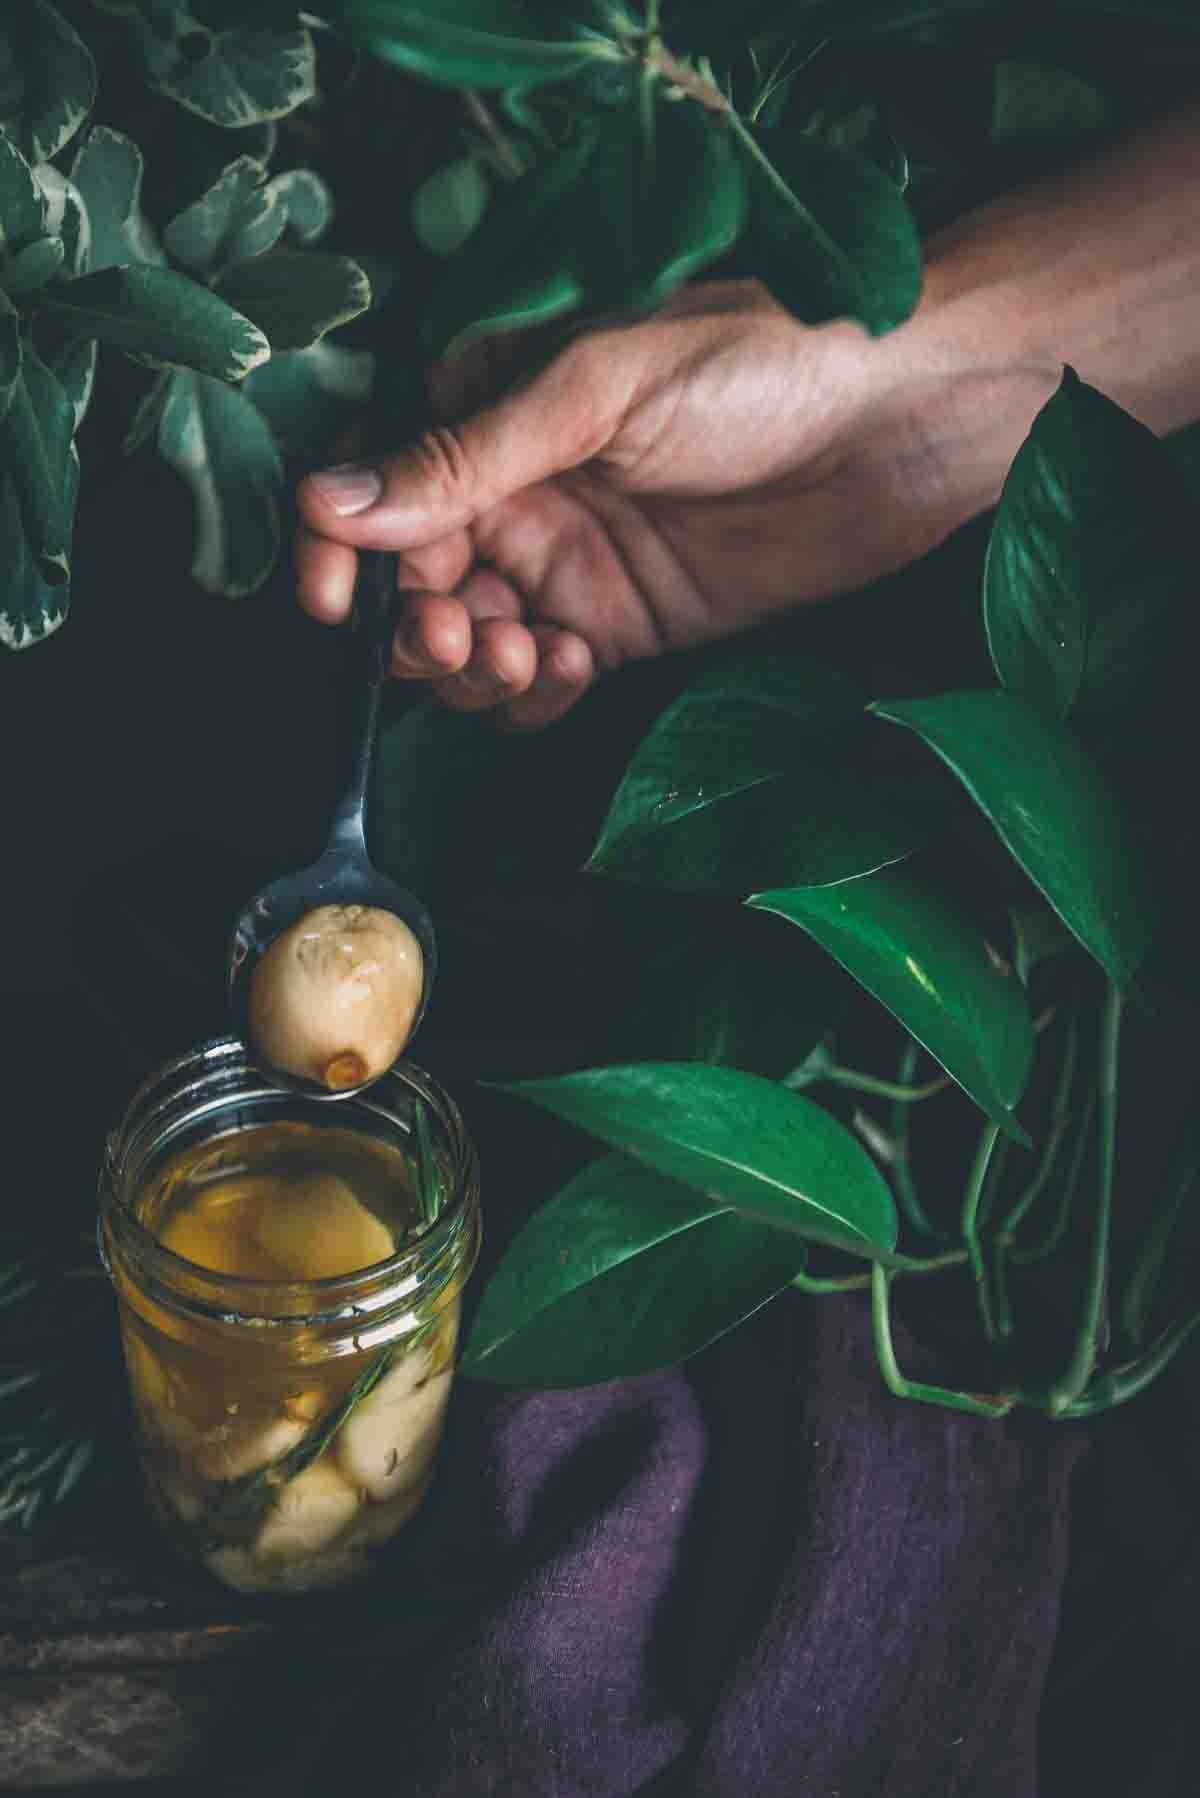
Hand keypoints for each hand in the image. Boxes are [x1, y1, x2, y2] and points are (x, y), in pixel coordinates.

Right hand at [295, 278, 1057, 728]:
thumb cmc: (757, 364)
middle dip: (413, 624)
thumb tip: (330, 500)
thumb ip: (467, 457)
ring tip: (521, 650)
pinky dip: (536, 690)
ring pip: (469, 646)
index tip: (335, 599)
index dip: (340, 555)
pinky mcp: (624, 627)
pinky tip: (571, 665)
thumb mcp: (595, 391)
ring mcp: (568, 568)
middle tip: (454, 628)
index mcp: (491, 417)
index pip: (377, 498)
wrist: (896, 423)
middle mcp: (516, 497)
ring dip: (471, 666)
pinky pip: (544, 680)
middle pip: (409, 588)